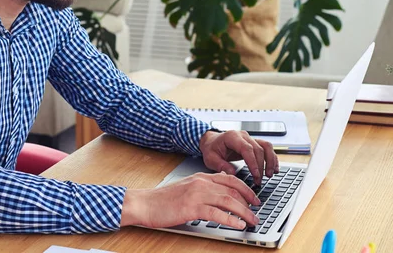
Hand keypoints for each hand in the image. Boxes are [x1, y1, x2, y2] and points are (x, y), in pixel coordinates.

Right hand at [120, 172, 260, 228]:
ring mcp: (196, 194)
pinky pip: (217, 213)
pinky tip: (238, 225)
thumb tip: (220, 189)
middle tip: (257, 211)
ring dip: (244, 212)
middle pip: (233, 189)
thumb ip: (202, 186)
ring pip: (228, 200)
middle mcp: (201, 183)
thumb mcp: (186, 187)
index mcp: (200, 177)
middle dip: (249, 201)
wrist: (145, 203)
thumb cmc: (163, 199)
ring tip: (252, 220)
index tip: (254, 198)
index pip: (230, 179)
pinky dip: (230, 220)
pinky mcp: (191, 207)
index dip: (246, 189)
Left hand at [199, 130, 279, 184]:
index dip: (253, 162)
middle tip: (259, 180)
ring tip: (270, 175)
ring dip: (270, 161)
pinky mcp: (254, 143)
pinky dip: (272, 158)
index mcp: (232, 137)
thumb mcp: (210, 158)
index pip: (247, 149)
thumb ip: (220, 166)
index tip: (256, 175)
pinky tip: (274, 168)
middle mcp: (243, 136)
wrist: (211, 142)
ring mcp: (250, 138)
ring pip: (266, 146)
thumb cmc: (211, 149)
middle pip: (258, 149)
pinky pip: (267, 148)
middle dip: (261, 166)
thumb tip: (232, 173)